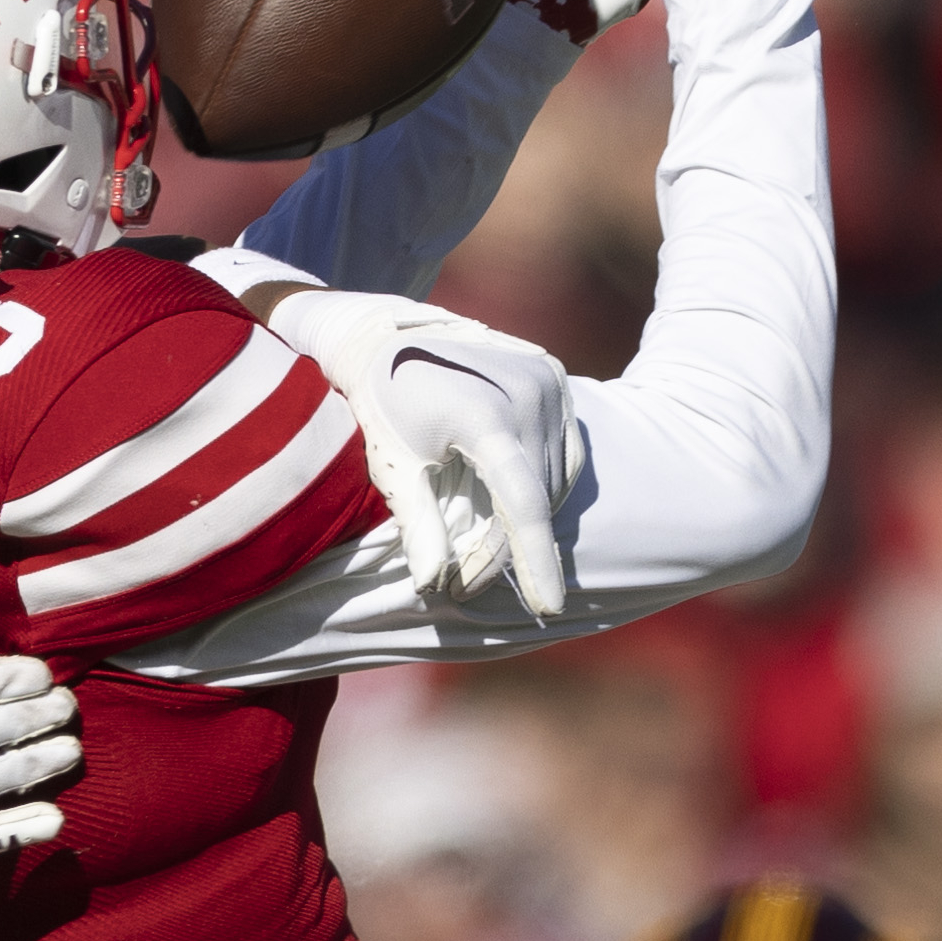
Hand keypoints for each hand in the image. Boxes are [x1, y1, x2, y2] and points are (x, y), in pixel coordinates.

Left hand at [269, 290, 575, 616]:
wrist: (385, 332)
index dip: (535, 561)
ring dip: (526, 520)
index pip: (522, 504)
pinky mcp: (555, 375)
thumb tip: (433, 585)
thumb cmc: (379, 403)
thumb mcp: (393, 465)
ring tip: (482, 551)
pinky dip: (540, 485)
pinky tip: (509, 508)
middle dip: (508, 549)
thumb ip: (418, 524)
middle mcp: (528, 392)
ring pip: (554, 477)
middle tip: (467, 585)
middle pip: (536, 496)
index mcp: (486, 414)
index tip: (547, 608)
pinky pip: (562, 449)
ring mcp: (548, 380)